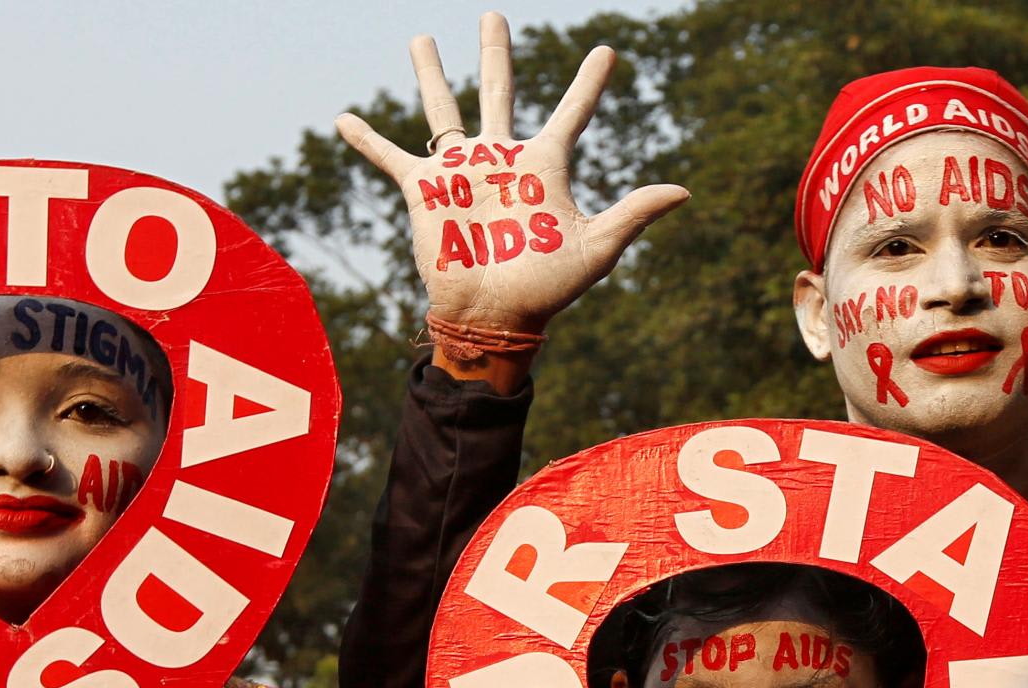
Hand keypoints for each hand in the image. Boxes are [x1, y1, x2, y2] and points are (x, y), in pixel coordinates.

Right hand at [336, 14, 687, 346]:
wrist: (493, 317)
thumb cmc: (546, 289)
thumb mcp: (596, 248)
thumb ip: (633, 213)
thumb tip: (683, 190)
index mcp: (544, 166)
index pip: (573, 113)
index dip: (590, 83)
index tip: (608, 51)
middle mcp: (502, 160)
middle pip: (499, 91)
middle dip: (496, 53)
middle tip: (494, 16)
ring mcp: (462, 171)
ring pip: (443, 108)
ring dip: (431, 74)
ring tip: (422, 38)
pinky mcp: (425, 190)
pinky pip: (391, 157)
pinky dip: (367, 140)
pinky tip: (344, 120)